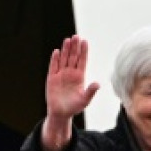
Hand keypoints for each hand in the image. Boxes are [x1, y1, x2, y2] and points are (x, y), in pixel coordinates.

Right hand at [42, 36, 99, 150]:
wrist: (61, 113)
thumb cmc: (74, 107)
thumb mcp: (85, 100)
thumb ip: (90, 91)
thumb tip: (98, 84)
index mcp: (79, 76)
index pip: (82, 61)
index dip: (83, 51)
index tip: (85, 41)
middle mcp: (70, 73)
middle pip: (73, 57)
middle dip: (75, 47)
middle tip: (76, 37)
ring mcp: (61, 75)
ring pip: (63, 59)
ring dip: (65, 50)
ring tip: (68, 40)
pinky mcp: (52, 78)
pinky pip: (53, 67)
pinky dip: (55, 59)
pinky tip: (57, 51)